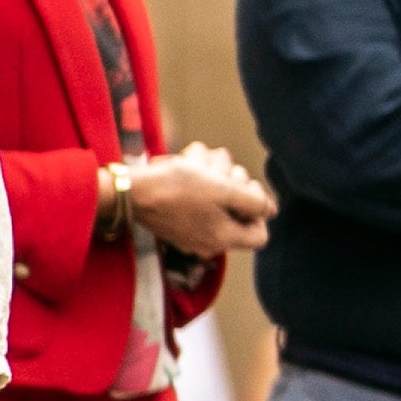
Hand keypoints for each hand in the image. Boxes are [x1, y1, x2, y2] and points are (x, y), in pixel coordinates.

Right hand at [123, 146, 276, 254]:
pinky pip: (195, 199)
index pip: (259, 236)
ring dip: (213, 173)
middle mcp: (207, 241)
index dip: (260, 212)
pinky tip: (188, 161)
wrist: (129, 190)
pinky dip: (196, 179)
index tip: (247, 191)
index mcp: (223, 239)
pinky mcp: (174, 219)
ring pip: (216, 200)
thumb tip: (271, 210)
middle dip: (233, 184)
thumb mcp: (225, 190)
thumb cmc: (179, 188)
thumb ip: (254, 202)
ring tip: (199, 159)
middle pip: (237, 213)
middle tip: (221, 169)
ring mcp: (189, 231)